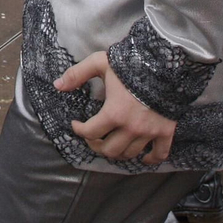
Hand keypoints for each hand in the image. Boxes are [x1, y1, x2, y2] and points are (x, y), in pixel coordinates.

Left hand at [56, 51, 177, 164]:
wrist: (164, 64)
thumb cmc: (130, 64)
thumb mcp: (99, 63)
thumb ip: (77, 74)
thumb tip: (57, 85)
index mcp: (113, 113)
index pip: (90, 132)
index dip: (79, 130)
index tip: (76, 124)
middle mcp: (131, 128)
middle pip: (109, 149)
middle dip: (96, 145)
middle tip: (92, 137)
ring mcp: (149, 132)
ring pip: (129, 154)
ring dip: (118, 152)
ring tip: (111, 144)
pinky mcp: (166, 132)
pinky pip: (159, 154)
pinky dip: (150, 159)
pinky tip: (143, 158)